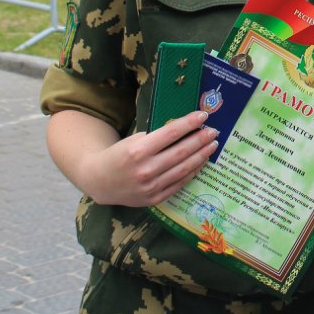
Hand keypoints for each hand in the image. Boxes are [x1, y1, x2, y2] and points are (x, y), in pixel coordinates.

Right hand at [82, 111, 217, 206]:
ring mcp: (151, 186)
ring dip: (201, 156)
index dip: (189, 123)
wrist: (99, 181)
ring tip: (212, 145)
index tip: (203, 115)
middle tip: (214, 131)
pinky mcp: (154, 198)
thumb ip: (156, 138)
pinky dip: (192, 172)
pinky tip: (201, 162)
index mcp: (138, 150)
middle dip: (201, 139)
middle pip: (181, 151)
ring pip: (184, 169)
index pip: (171, 133)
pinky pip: (179, 183)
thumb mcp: (133, 140)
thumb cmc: (118, 155)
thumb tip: (184, 130)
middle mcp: (146, 169)